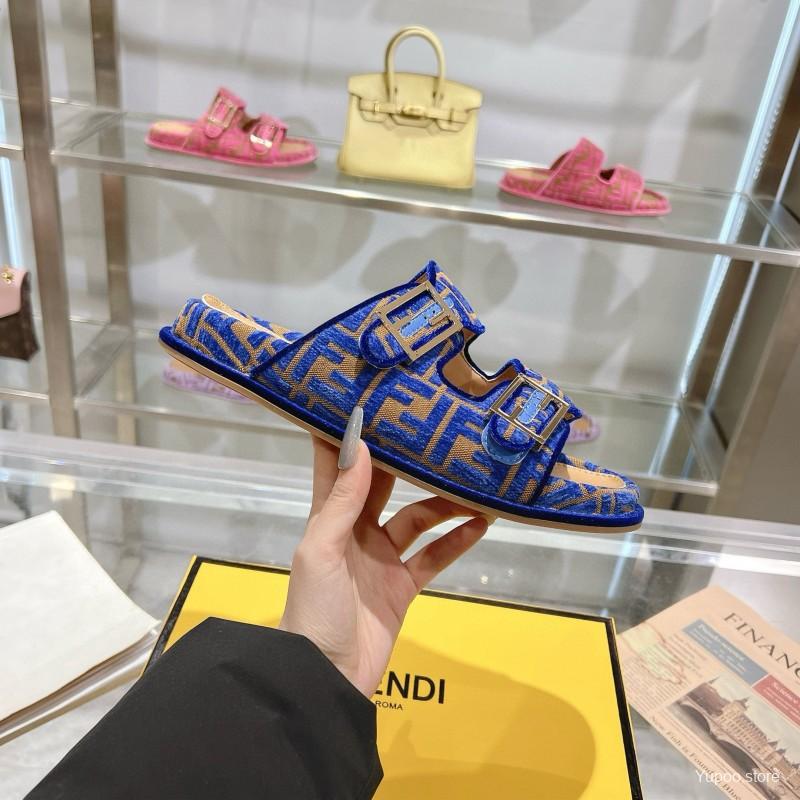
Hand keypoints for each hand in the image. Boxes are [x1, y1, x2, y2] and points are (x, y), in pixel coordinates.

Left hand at [279, 409, 489, 695]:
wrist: (327, 677)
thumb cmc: (315, 608)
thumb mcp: (324, 550)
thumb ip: (344, 503)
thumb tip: (363, 449)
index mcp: (329, 519)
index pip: (337, 468)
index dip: (348, 437)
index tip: (367, 402)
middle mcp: (357, 531)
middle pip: (385, 486)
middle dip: (407, 462)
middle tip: (436, 433)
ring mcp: (383, 558)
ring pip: (419, 519)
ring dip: (444, 502)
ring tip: (473, 482)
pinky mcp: (404, 585)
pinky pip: (434, 557)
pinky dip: (456, 541)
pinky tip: (481, 522)